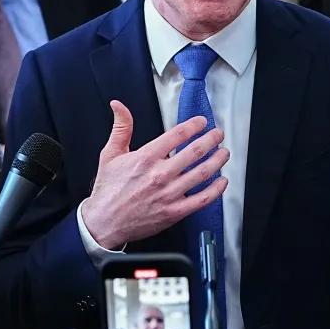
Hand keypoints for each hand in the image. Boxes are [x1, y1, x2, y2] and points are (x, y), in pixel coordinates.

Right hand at [77, 100, 227, 248]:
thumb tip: (119, 106)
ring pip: (202, 173)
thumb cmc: (108, 191)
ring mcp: (169, 194)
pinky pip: (202, 199)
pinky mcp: (174, 212)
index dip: (194, 126)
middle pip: (194, 151)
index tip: (202, 122)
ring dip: (217, 160)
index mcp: (145, 158)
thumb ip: (121, 128)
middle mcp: (160, 174)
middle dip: (211, 139)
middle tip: (218, 134)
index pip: (177, 135)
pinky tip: (222, 182)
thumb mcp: (110, 154)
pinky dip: (216, 190)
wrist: (104, 222)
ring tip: (224, 153)